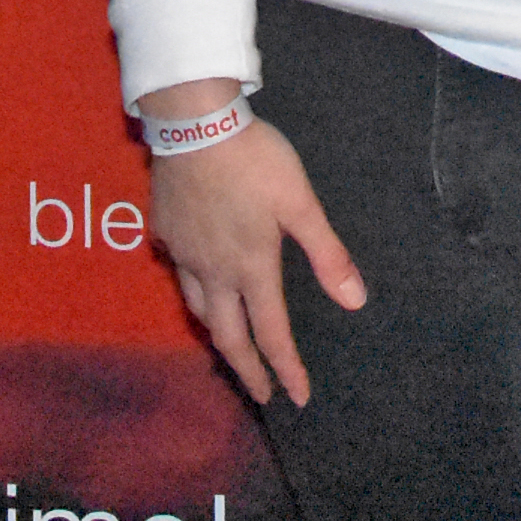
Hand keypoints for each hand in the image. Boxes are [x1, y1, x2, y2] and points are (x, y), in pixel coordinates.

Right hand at [148, 116, 364, 404]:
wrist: (193, 122)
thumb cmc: (254, 160)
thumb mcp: (300, 203)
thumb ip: (327, 254)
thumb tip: (355, 302)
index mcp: (251, 267)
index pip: (271, 334)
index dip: (286, 370)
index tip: (296, 399)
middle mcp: (214, 271)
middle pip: (227, 337)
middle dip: (246, 371)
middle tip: (260, 393)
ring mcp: (183, 253)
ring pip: (199, 309)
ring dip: (219, 334)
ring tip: (231, 343)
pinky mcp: (165, 232)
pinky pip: (179, 272)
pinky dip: (194, 288)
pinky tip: (198, 277)